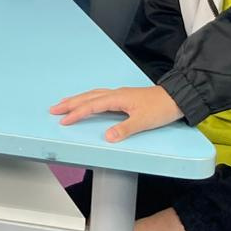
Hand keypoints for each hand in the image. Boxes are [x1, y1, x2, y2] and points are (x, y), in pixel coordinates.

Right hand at [51, 85, 181, 141]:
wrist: (177, 98)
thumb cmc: (161, 108)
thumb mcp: (143, 121)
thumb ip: (125, 129)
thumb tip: (107, 137)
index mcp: (118, 98)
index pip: (92, 106)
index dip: (77, 113)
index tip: (63, 120)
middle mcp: (116, 94)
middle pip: (88, 97)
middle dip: (70, 103)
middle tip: (54, 109)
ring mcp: (120, 95)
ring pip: (93, 95)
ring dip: (78, 100)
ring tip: (65, 104)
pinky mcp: (124, 98)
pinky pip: (100, 97)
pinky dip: (89, 99)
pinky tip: (88, 102)